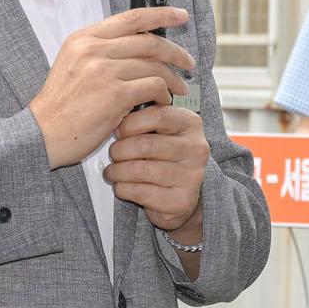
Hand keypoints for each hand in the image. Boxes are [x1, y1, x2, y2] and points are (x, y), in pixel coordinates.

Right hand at [29, 8, 193, 167]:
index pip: (131, 18)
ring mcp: (104, 71)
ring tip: (179, 88)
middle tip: (188, 62)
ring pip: (154, 65)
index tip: (180, 16)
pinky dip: (163, 94)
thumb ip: (101, 52)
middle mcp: (93, 50)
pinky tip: (162, 102)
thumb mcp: (74, 65)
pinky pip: (153, 86)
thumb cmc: (61, 106)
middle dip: (175, 52)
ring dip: (172, 78)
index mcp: (84, 39)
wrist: (43, 133)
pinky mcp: (115, 95)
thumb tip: (138, 47)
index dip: (160, 15)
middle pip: (149, 41)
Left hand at [104, 102, 208, 234]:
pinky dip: (122, 188)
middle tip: (114, 153)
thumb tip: (118, 107)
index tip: (120, 131)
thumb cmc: (163, 158)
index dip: (130, 123)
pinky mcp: (180, 200)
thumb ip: (146, 116)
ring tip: (112, 171)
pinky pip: (140, 191)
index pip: (157, 115)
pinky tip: (121, 185)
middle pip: (145, 144)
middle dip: (119, 150)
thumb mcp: (160, 131)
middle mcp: (196, 149)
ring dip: (116, 171)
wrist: (179, 197)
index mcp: (191, 124)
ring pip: (139, 169)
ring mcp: (191, 176)